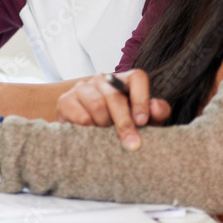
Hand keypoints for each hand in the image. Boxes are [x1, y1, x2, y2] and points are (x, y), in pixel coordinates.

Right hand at [56, 70, 170, 150]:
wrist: (87, 134)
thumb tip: (156, 108)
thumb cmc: (120, 125)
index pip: (137, 78)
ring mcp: (82, 88)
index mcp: (124, 81)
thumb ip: (156, 114)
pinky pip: (80, 115)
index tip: (142, 122)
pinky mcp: (65, 100)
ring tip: (106, 133)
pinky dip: (89, 128)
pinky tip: (91, 132)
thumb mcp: (143, 122)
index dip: (141, 99)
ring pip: (96, 103)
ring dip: (104, 124)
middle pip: (115, 95)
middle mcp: (102, 80)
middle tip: (132, 144)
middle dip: (124, 123)